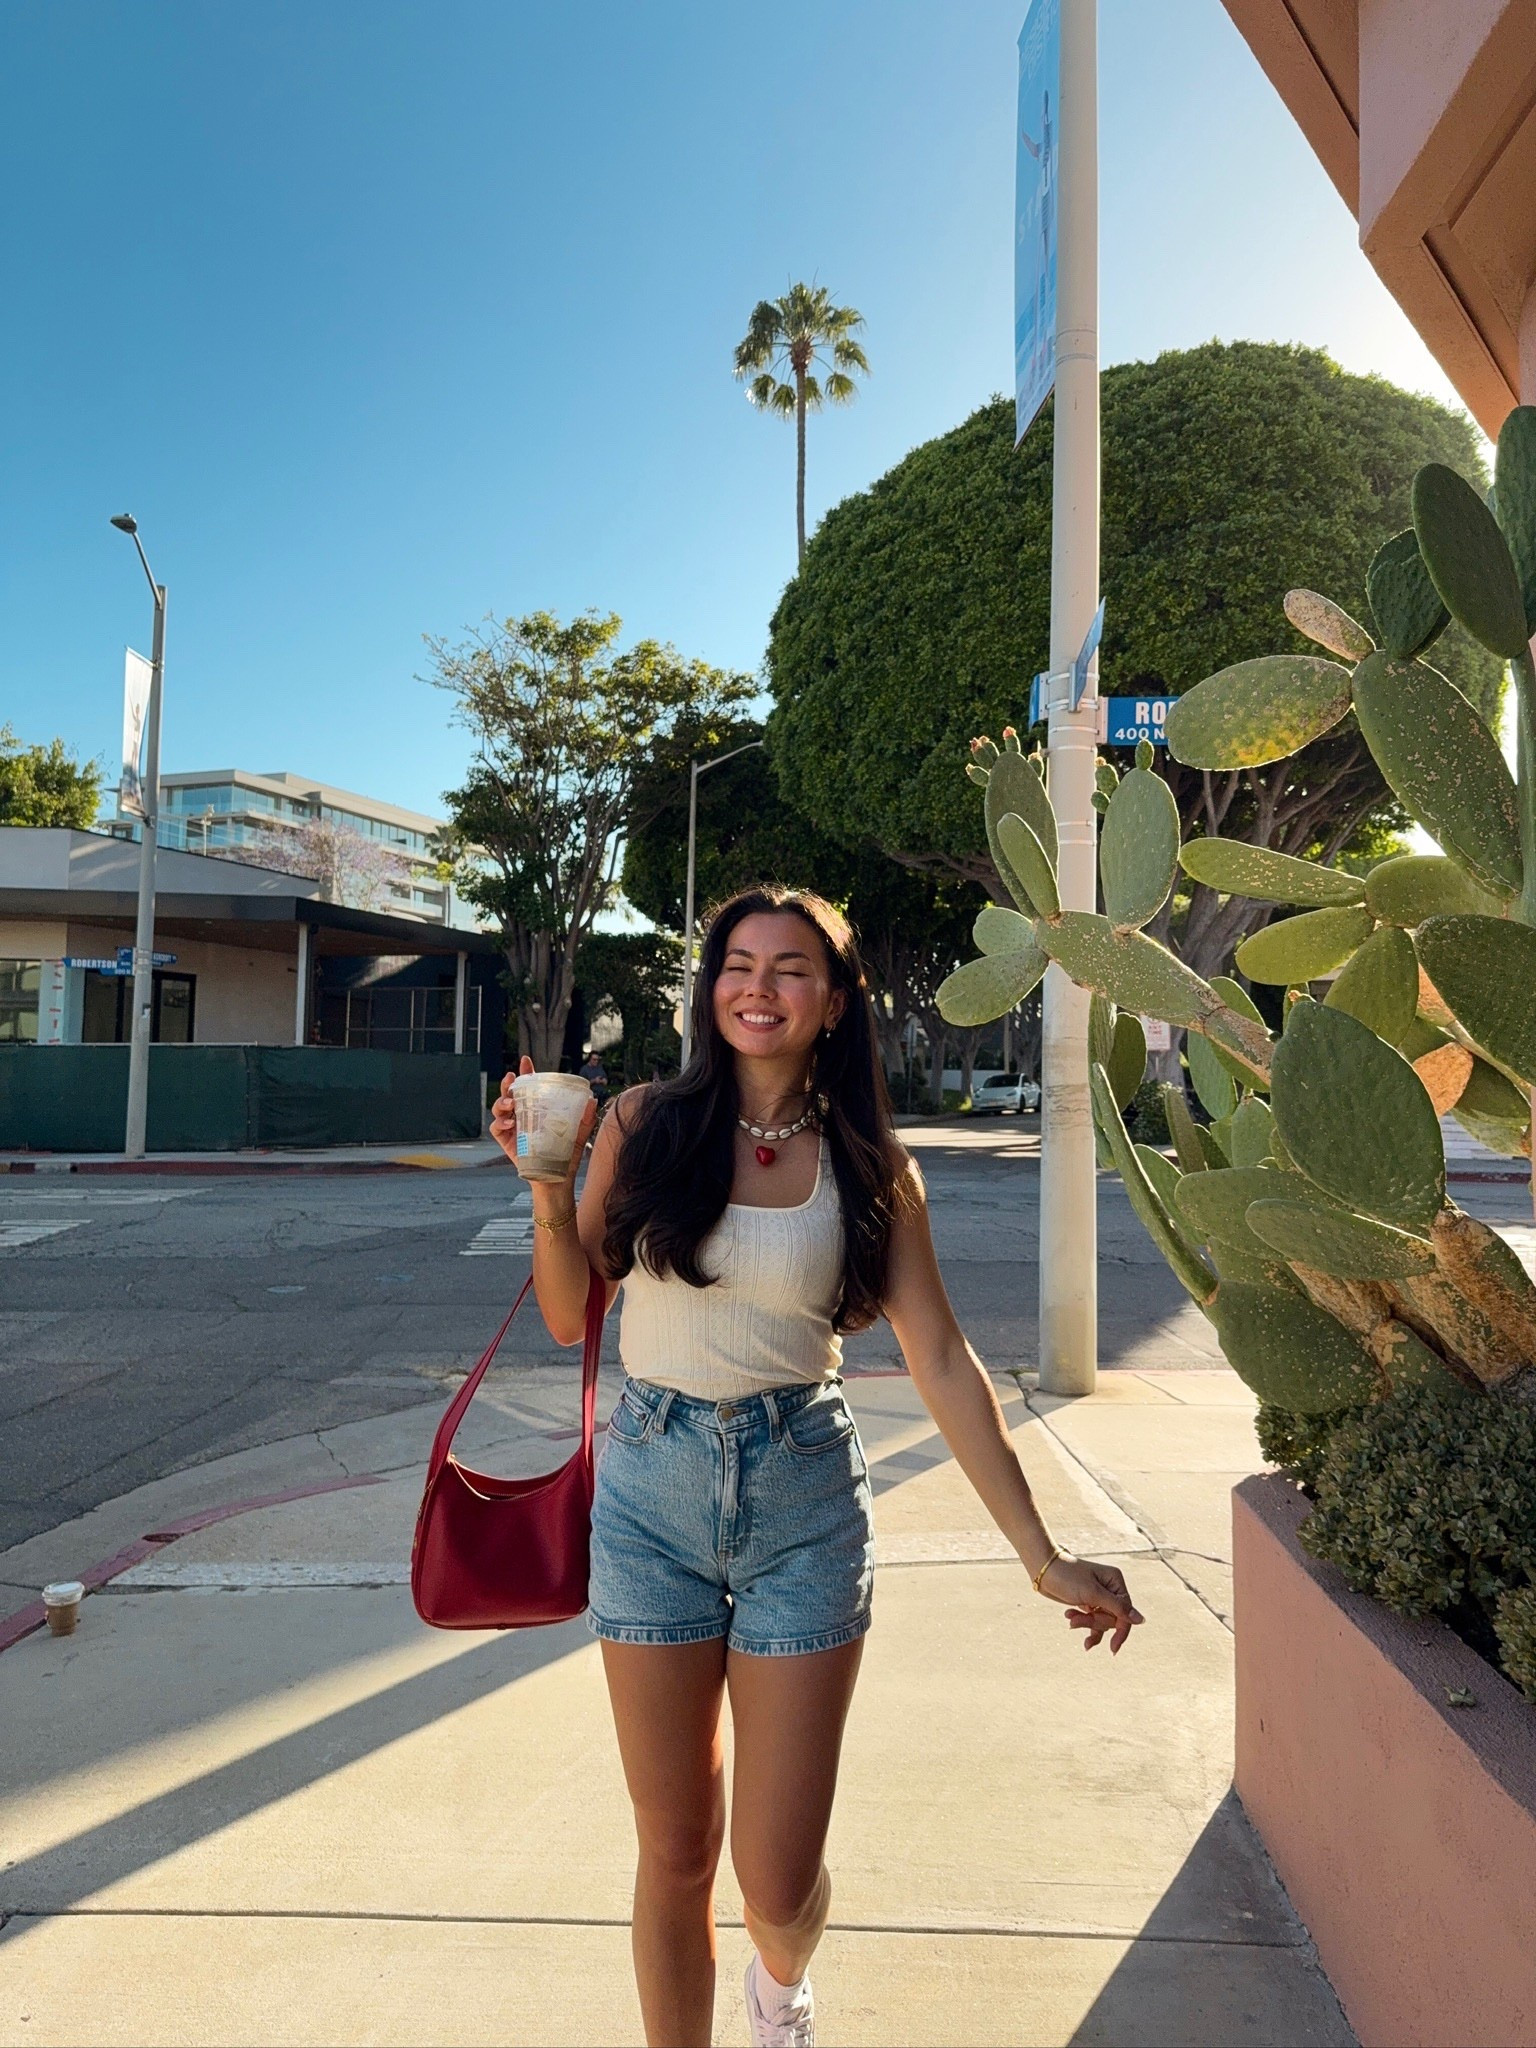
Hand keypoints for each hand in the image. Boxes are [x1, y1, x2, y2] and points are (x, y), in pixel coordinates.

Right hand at [490, 1057, 597, 1181]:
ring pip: (499, 1108)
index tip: (525, 1060)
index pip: (530, 1087)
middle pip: (509, 1094)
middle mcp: (523, 1116)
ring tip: (512, 1103)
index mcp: (538, 1109)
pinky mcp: (507, 1142)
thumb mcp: (579, 1135)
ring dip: (502, 1101)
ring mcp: (513, 1128)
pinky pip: (496, 1128)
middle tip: (511, 1078)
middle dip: (507, 1083)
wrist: (557, 1181)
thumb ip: (585, 1119)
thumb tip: (591, 1099)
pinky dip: (500, 1123)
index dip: (526, 1072)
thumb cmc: (567, 1156)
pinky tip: (510, 1124)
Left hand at [1037, 1556, 1143, 1654]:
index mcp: (1116, 1581)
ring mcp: (1099, 1597)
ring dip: (1086, 1623)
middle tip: (1077, 1619)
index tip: (1113, 1649)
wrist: (1043, 1570)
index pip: (1126, 1613)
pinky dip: (1083, 1624)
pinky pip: (1093, 1621)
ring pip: (1101, 1621)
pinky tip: (1070, 1622)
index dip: (1121, 1632)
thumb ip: (1118, 1608)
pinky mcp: (1088, 1602)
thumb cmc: (1067, 1576)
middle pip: (1113, 1619)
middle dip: (1095, 1622)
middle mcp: (1110, 1589)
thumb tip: (1141, 1621)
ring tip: (1070, 1618)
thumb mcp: (1093, 1593)